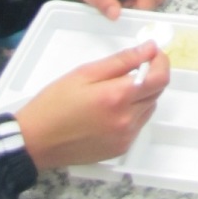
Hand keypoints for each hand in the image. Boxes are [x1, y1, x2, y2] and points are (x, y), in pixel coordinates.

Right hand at [17, 43, 169, 169]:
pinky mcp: (120, 149)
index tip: (153, 54)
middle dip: (151, 76)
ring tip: (116, 90)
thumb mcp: (85, 73)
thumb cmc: (55, 103)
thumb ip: (122, 61)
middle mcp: (126, 120)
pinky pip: (137, 125)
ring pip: (148, 109)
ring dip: (142, 96)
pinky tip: (111, 110)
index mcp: (117, 97)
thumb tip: (149, 49)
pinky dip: (132, 113)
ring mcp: (125, 137)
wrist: (36, 140)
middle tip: (133, 68)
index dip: (161, 62)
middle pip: (156, 93)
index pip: (160, 78)